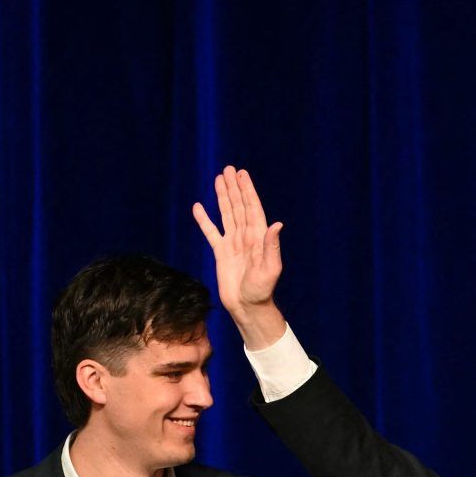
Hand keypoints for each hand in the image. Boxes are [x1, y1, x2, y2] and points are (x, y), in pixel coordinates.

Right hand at [192, 167, 285, 345]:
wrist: (247, 307)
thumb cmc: (262, 290)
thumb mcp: (270, 268)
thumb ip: (271, 246)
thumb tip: (277, 224)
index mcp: (259, 238)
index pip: (252, 209)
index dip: (247, 191)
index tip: (242, 175)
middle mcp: (246, 237)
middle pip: (238, 207)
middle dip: (234, 188)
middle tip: (229, 169)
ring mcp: (233, 244)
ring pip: (226, 215)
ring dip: (222, 198)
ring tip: (218, 179)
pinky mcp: (221, 253)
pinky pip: (211, 232)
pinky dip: (205, 220)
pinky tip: (199, 207)